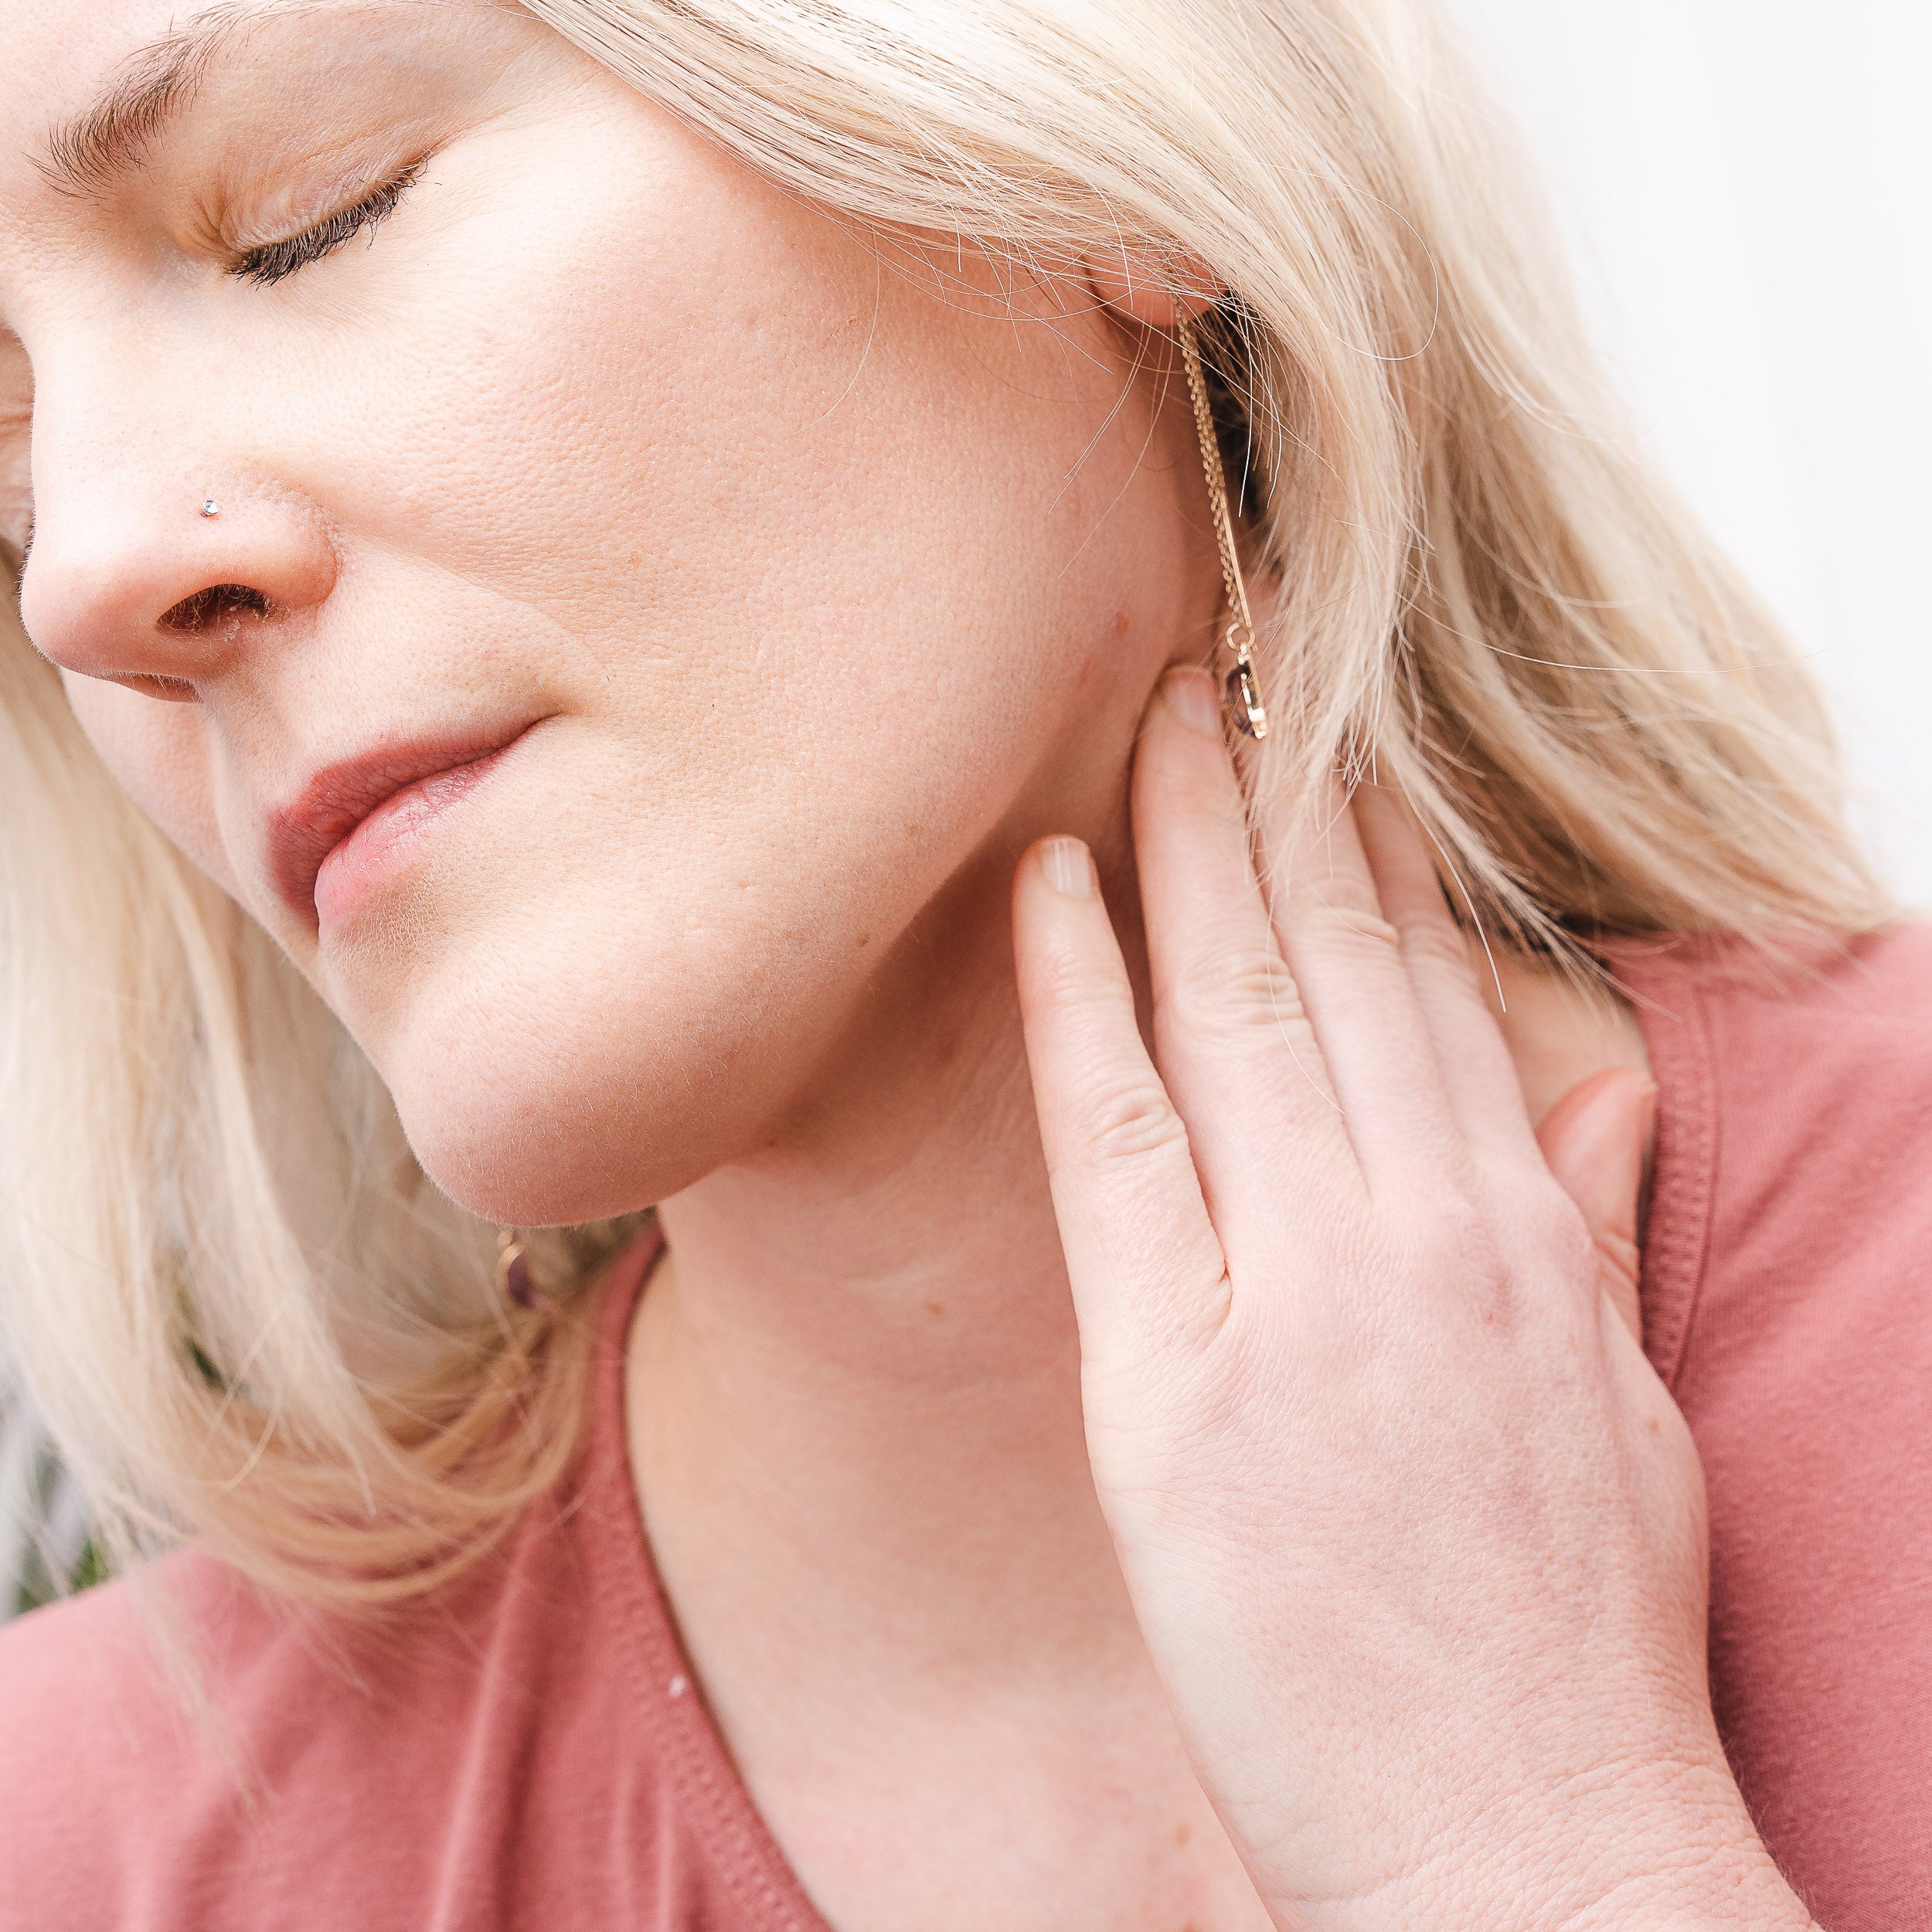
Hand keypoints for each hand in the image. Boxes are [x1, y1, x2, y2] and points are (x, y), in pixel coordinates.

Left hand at [1011, 669, 1810, 1930]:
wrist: (1525, 1841)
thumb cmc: (1572, 1643)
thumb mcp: (1624, 1418)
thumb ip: (1589, 1241)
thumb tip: (1590, 1105)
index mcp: (1519, 1233)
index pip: (1429, 986)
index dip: (1369, 847)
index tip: (1326, 744)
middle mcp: (1417, 1230)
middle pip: (1333, 959)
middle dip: (1271, 794)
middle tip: (1224, 660)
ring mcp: (1299, 1294)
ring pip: (1237, 1010)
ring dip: (1183, 845)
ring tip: (1146, 715)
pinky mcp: (1179, 1383)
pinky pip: (1119, 1143)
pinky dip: (1082, 1002)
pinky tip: (1048, 889)